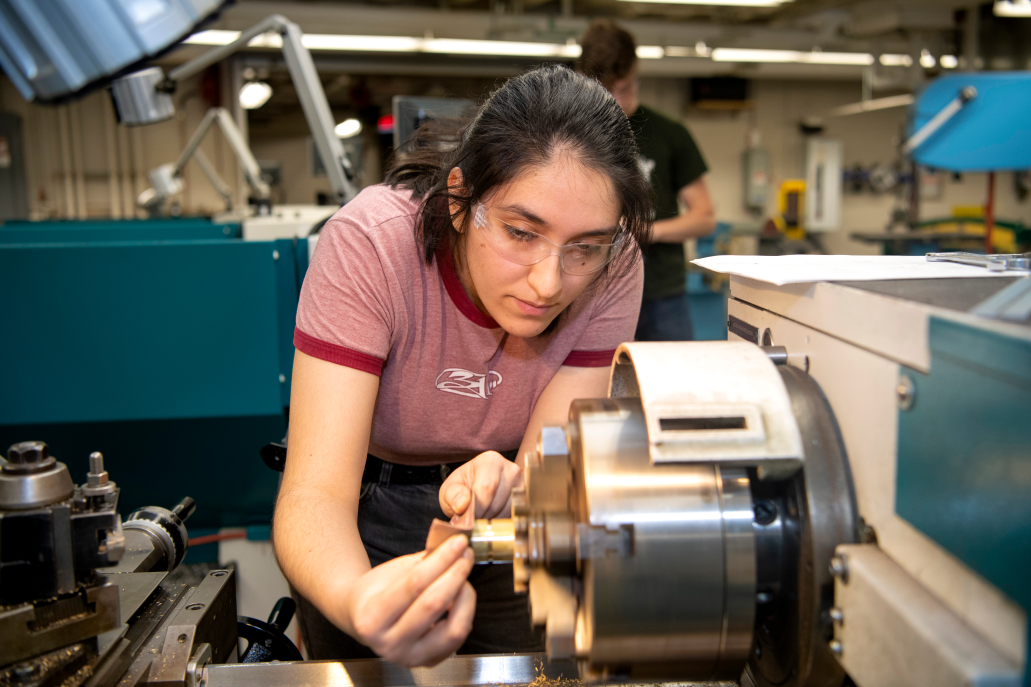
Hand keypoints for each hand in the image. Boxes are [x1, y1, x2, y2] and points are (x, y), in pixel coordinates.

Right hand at [340, 535, 475, 666]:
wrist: (362, 618)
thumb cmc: (376, 591)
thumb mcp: (392, 570)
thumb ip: (423, 560)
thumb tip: (454, 545)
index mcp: (372, 619)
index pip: (414, 584)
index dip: (441, 560)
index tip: (457, 542)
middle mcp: (389, 644)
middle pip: (434, 605)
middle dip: (456, 574)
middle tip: (465, 554)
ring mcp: (410, 657)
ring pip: (454, 629)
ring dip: (465, 596)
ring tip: (462, 577)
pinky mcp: (429, 662)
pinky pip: (458, 638)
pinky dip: (464, 613)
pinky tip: (459, 596)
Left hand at [439, 451, 522, 519]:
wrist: (474, 490)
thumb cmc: (463, 488)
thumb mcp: (449, 490)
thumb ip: (452, 495)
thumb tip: (462, 504)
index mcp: (490, 461)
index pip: (487, 487)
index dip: (477, 508)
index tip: (467, 519)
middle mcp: (510, 470)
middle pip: (496, 502)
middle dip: (482, 517)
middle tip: (471, 520)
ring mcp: (521, 485)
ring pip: (506, 513)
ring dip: (491, 521)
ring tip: (480, 516)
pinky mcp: (525, 500)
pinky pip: (513, 518)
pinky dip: (500, 523)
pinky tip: (491, 517)